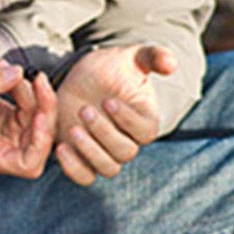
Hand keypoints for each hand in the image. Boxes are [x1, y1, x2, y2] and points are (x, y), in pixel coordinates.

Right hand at [0, 60, 57, 177]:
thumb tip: (17, 73)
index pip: (28, 164)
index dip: (40, 141)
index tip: (38, 114)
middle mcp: (3, 150)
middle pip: (39, 138)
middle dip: (42, 107)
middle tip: (37, 81)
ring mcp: (8, 135)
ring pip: (36, 118)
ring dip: (31, 92)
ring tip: (9, 71)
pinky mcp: (9, 120)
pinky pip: (27, 105)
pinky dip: (20, 86)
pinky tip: (4, 70)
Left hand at [52, 45, 175, 184]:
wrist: (83, 79)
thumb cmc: (112, 68)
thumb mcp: (132, 57)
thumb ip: (154, 57)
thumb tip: (172, 64)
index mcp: (146, 121)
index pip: (145, 132)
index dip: (127, 120)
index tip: (108, 101)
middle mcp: (129, 141)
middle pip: (124, 152)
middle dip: (103, 132)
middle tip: (84, 109)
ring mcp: (106, 152)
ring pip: (107, 168)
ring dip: (90, 151)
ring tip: (73, 129)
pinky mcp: (84, 158)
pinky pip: (84, 176)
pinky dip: (74, 168)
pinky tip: (61, 148)